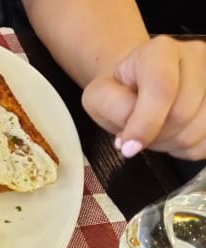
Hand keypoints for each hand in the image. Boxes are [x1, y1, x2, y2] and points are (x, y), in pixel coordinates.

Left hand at [81, 35, 205, 159]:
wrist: (139, 86)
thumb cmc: (119, 91)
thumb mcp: (100, 96)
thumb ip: (114, 109)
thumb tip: (132, 138)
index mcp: (160, 50)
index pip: (162, 88)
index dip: (146, 123)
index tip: (128, 147)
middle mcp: (195, 56)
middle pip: (183, 113)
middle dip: (156, 135)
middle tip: (138, 136)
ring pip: (201, 129)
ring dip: (173, 143)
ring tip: (155, 133)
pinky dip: (188, 148)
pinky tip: (173, 135)